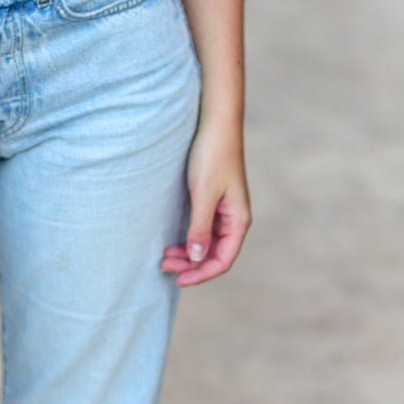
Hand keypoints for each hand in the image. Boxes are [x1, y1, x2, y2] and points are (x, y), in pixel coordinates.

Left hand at [161, 117, 250, 286]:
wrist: (216, 124)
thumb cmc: (212, 156)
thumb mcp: (203, 194)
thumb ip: (200, 227)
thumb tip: (197, 258)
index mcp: (238, 220)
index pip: (223, 260)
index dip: (202, 274)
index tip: (179, 280)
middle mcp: (234, 219)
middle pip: (215, 254)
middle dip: (191, 264)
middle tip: (165, 266)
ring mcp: (224, 210)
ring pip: (207, 242)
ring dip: (189, 252)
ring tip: (166, 256)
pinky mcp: (214, 200)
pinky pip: (203, 229)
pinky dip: (189, 238)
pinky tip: (174, 240)